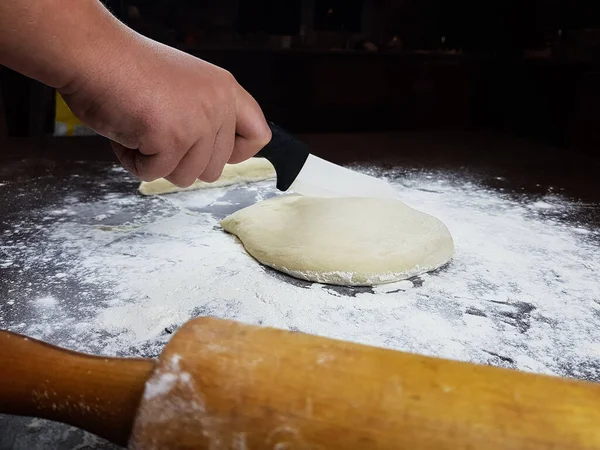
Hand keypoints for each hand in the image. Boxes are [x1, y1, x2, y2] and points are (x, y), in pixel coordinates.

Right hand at [60, 34, 270, 186]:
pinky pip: (154, 174)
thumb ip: (207, 116)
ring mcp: (198, 122)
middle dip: (180, 161)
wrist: (91, 54)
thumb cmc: (127, 70)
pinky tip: (126, 130)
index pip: (259, 136)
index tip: (210, 150)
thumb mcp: (185, 88)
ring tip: (140, 127)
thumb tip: (215, 157)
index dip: (236, 154)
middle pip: (215, 169)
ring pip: (186, 177)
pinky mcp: (172, 138)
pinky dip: (133, 161)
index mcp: (225, 89)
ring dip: (156, 162)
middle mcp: (218, 105)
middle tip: (155, 130)